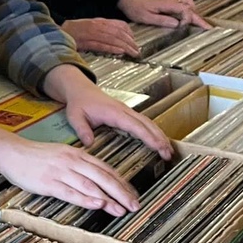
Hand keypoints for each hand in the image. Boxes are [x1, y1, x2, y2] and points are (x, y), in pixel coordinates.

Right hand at [0, 126, 139, 216]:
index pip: (105, 169)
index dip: (121, 183)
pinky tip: (98, 204)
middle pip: (103, 177)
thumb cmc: (35, 156)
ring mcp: (61, 172)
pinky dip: (86, 199)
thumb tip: (96, 179)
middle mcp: (72, 161)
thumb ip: (79, 165)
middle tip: (134, 205)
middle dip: (121, 192)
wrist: (11, 152)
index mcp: (77, 154)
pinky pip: (71, 192)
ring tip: (121, 209)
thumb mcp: (62, 155)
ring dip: (108, 198)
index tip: (133, 195)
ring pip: (90, 185)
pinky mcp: (49, 183)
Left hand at [42, 65, 172, 158]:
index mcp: (114, 112)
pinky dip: (153, 132)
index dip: (148, 136)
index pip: (135, 125)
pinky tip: (158, 142)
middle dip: (159, 138)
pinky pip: (143, 123)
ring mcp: (127, 111)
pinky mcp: (126, 114)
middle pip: (147, 124)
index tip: (158, 146)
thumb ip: (82, 129)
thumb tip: (89, 143)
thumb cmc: (79, 102)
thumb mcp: (75, 116)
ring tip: (168, 151)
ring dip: (159, 135)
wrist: (80, 89)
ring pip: (148, 123)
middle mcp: (124, 111)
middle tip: (168, 153)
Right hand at [61, 18, 138, 57]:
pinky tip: (119, 52)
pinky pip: (101, 45)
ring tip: (132, 53)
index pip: (119, 24)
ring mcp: (91, 33)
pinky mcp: (85, 42)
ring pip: (112, 39)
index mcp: (98, 22)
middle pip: (118, 33)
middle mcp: (96, 26)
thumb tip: (116, 36)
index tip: (135, 41)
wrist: (55, 33)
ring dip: (124, 46)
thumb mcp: (89, 27)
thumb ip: (102, 30)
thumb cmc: (72, 32)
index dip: (129, 33)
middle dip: (130, 42)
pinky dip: (112, 48)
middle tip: (137, 51)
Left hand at [119, 0, 211, 29]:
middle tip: (207, 28)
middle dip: (199, 18)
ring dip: (194, 13)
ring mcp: (171, 0)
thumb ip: (162, 20)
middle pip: (190, 7)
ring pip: (189, 3)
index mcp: (167, 4)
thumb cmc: (136, 8)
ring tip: (198, 24)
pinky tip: (188, 17)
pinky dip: (189, 9)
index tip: (186, 27)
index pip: (185, 10)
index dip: (189, 19)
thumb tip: (177, 24)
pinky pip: (183, 3)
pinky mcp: (169, 2)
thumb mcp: (146, 17)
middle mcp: (171, 0)